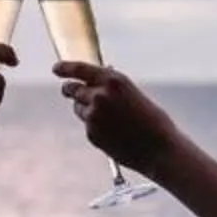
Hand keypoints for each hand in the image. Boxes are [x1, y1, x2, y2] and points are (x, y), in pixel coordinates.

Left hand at [56, 60, 177, 174]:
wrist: (159, 149)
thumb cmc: (152, 120)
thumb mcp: (133, 95)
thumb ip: (112, 88)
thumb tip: (96, 82)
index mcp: (113, 80)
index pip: (80, 69)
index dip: (65, 68)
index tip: (56, 68)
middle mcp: (100, 95)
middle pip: (72, 89)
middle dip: (70, 89)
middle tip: (68, 90)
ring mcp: (93, 115)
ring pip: (79, 108)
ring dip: (87, 110)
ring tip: (111, 119)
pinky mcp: (91, 133)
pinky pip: (88, 125)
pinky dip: (96, 128)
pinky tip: (115, 134)